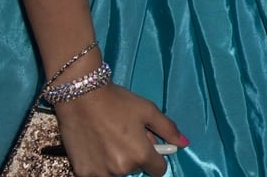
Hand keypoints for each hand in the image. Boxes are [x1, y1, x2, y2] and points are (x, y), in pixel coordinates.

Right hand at [56, 84, 185, 176]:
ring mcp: (100, 173)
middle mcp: (121, 169)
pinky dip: (99, 164)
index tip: (150, 147)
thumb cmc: (118, 102)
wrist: (81, 97)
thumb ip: (168, 129)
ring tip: (109, 140)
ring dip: (117, 161)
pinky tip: (96, 146)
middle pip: (136, 169)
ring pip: (117, 173)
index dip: (157, 157)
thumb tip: (185, 143)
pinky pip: (98, 174)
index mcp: (140, 154)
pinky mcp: (82, 173)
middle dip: (135, 156)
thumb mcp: (148, 110)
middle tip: (125, 136)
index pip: (159, 170)